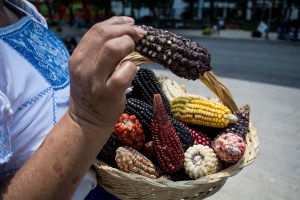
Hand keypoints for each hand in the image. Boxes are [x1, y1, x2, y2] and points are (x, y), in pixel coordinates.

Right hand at [68, 16, 144, 130]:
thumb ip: (99, 51)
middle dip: (126, 30)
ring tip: (134, 51)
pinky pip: (125, 71)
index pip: (96, 30)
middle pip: (104, 34)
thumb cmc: (92, 92)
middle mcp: (83, 66)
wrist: (86, 121)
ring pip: (113, 48)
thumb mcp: (88, 69)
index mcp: (78, 57)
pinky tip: (131, 71)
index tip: (131, 23)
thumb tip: (126, 31)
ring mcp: (95, 80)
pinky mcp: (109, 93)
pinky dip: (132, 67)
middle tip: (139, 35)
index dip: (117, 23)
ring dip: (128, 45)